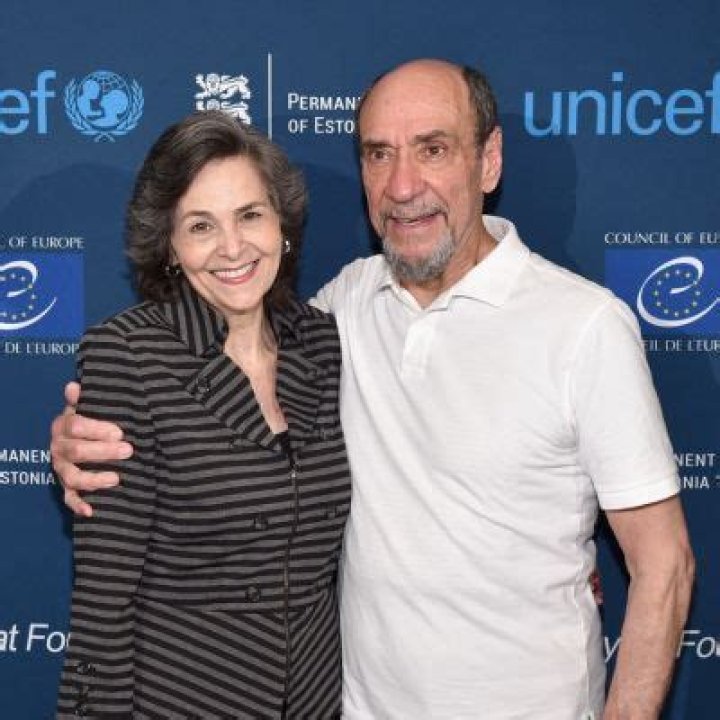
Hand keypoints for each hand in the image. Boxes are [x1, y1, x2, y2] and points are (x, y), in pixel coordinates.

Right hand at [50, 381, 132, 516]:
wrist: (81, 439)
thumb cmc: (91, 421)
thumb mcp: (89, 407)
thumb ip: (83, 399)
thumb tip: (73, 386)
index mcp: (63, 426)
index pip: (76, 426)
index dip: (97, 429)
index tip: (119, 432)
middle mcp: (59, 448)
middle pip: (77, 452)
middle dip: (103, 452)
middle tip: (128, 451)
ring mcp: (62, 469)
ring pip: (74, 477)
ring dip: (94, 479)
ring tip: (117, 478)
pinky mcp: (67, 487)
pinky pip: (69, 499)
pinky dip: (79, 506)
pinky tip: (91, 511)